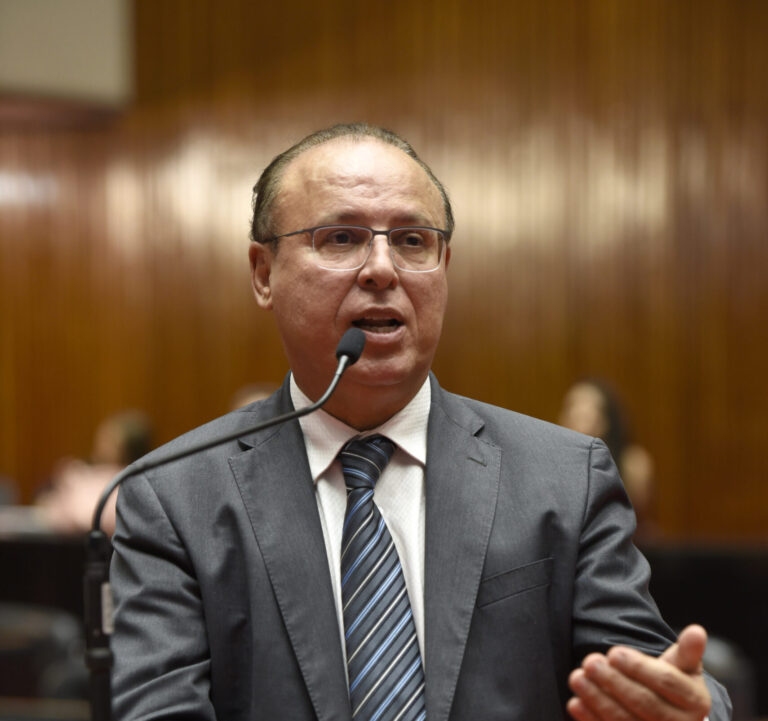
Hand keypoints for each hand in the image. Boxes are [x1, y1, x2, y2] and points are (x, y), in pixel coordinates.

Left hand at [567, 625, 710, 720]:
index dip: (639, 667)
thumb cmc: (674, 683)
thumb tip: (697, 631)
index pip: (667, 682)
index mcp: (696, 701)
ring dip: (598, 699)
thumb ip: (687, 651)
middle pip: (645, 703)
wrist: (672, 718)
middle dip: (614, 681)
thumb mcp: (683, 666)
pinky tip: (575, 703)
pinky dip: (592, 719)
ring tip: (576, 677)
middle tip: (589, 662)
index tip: (613, 652)